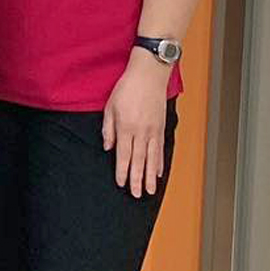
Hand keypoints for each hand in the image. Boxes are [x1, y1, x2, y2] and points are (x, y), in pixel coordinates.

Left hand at [103, 51, 170, 197]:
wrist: (149, 75)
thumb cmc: (127, 88)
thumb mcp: (110, 106)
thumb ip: (108, 128)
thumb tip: (107, 147)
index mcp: (126, 126)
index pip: (124, 154)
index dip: (122, 170)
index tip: (121, 184)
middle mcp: (141, 131)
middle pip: (139, 160)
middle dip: (137, 179)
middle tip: (137, 195)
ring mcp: (153, 130)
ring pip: (152, 158)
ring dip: (151, 176)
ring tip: (150, 191)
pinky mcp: (161, 127)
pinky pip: (160, 149)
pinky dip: (160, 162)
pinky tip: (159, 173)